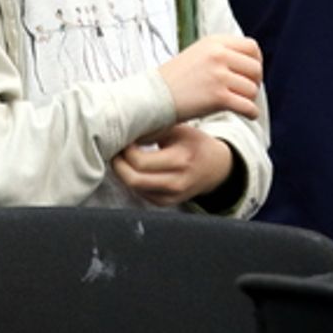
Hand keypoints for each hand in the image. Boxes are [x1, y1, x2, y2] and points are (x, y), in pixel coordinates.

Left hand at [111, 124, 232, 206]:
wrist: (215, 167)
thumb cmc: (194, 143)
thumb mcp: (178, 129)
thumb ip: (154, 130)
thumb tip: (125, 130)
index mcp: (180, 160)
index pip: (140, 162)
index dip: (125, 151)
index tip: (124, 138)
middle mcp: (176, 182)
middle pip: (133, 180)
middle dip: (118, 164)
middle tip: (116, 149)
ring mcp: (171, 196)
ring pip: (134, 188)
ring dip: (123, 172)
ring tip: (123, 156)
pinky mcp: (166, 203)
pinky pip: (140, 193)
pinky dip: (132, 180)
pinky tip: (133, 167)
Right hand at [157, 34, 261, 120]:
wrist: (153, 96)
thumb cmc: (175, 79)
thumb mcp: (198, 54)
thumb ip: (222, 53)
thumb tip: (251, 62)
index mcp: (214, 42)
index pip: (252, 47)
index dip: (255, 62)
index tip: (249, 74)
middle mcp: (218, 55)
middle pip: (255, 69)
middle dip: (254, 82)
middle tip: (245, 92)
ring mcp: (218, 76)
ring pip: (252, 89)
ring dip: (249, 99)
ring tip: (239, 103)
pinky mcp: (218, 97)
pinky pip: (248, 106)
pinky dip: (251, 113)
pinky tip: (247, 115)